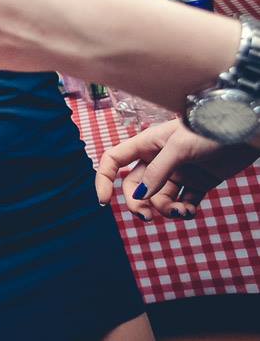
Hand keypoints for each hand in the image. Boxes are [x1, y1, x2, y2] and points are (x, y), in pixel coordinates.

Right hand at [96, 119, 259, 219]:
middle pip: (136, 185)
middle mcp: (159, 159)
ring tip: (180, 212)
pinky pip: (183, 202)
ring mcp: (178, 171)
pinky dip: (184, 211)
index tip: (104, 201)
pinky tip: (189, 212)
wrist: (243, 129)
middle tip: (147, 217)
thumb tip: (140, 196)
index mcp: (147, 144)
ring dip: (165, 209)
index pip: (115, 160)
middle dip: (138, 203)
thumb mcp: (178, 148)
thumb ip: (157, 172)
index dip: (104, 179)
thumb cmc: (209, 129)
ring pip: (160, 197)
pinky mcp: (198, 182)